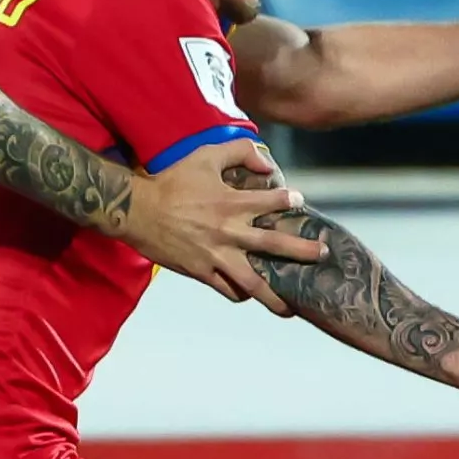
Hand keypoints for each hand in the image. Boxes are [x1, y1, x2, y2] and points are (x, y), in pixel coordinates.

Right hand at [119, 137, 324, 302]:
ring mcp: (216, 256)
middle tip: (322, 255)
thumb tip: (267, 163)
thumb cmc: (170, 180)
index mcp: (231, 203)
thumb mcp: (205, 155)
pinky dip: (241, 294)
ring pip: (254, 282)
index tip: (299, 203)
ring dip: (275, 296)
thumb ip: (239, 151)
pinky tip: (249, 294)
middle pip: (275, 245)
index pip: (272, 202)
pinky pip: (227, 289)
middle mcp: (229, 232)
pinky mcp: (201, 272)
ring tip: (292, 307)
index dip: (289, 202)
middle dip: (302, 251)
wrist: (136, 211)